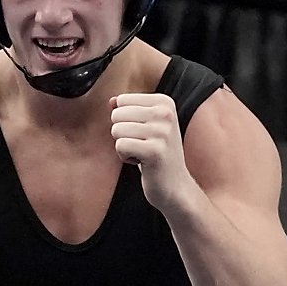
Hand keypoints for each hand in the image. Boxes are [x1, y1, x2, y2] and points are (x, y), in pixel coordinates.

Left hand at [109, 92, 195, 207]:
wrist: (175, 185)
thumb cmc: (157, 154)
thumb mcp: (146, 126)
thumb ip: (128, 110)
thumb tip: (111, 101)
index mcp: (164, 102)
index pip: (122, 100)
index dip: (125, 119)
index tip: (144, 133)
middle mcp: (165, 113)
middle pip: (117, 114)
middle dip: (122, 133)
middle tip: (142, 145)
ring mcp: (162, 132)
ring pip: (116, 130)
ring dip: (123, 146)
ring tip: (142, 153)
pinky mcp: (154, 151)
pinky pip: (120, 146)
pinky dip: (125, 157)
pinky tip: (141, 161)